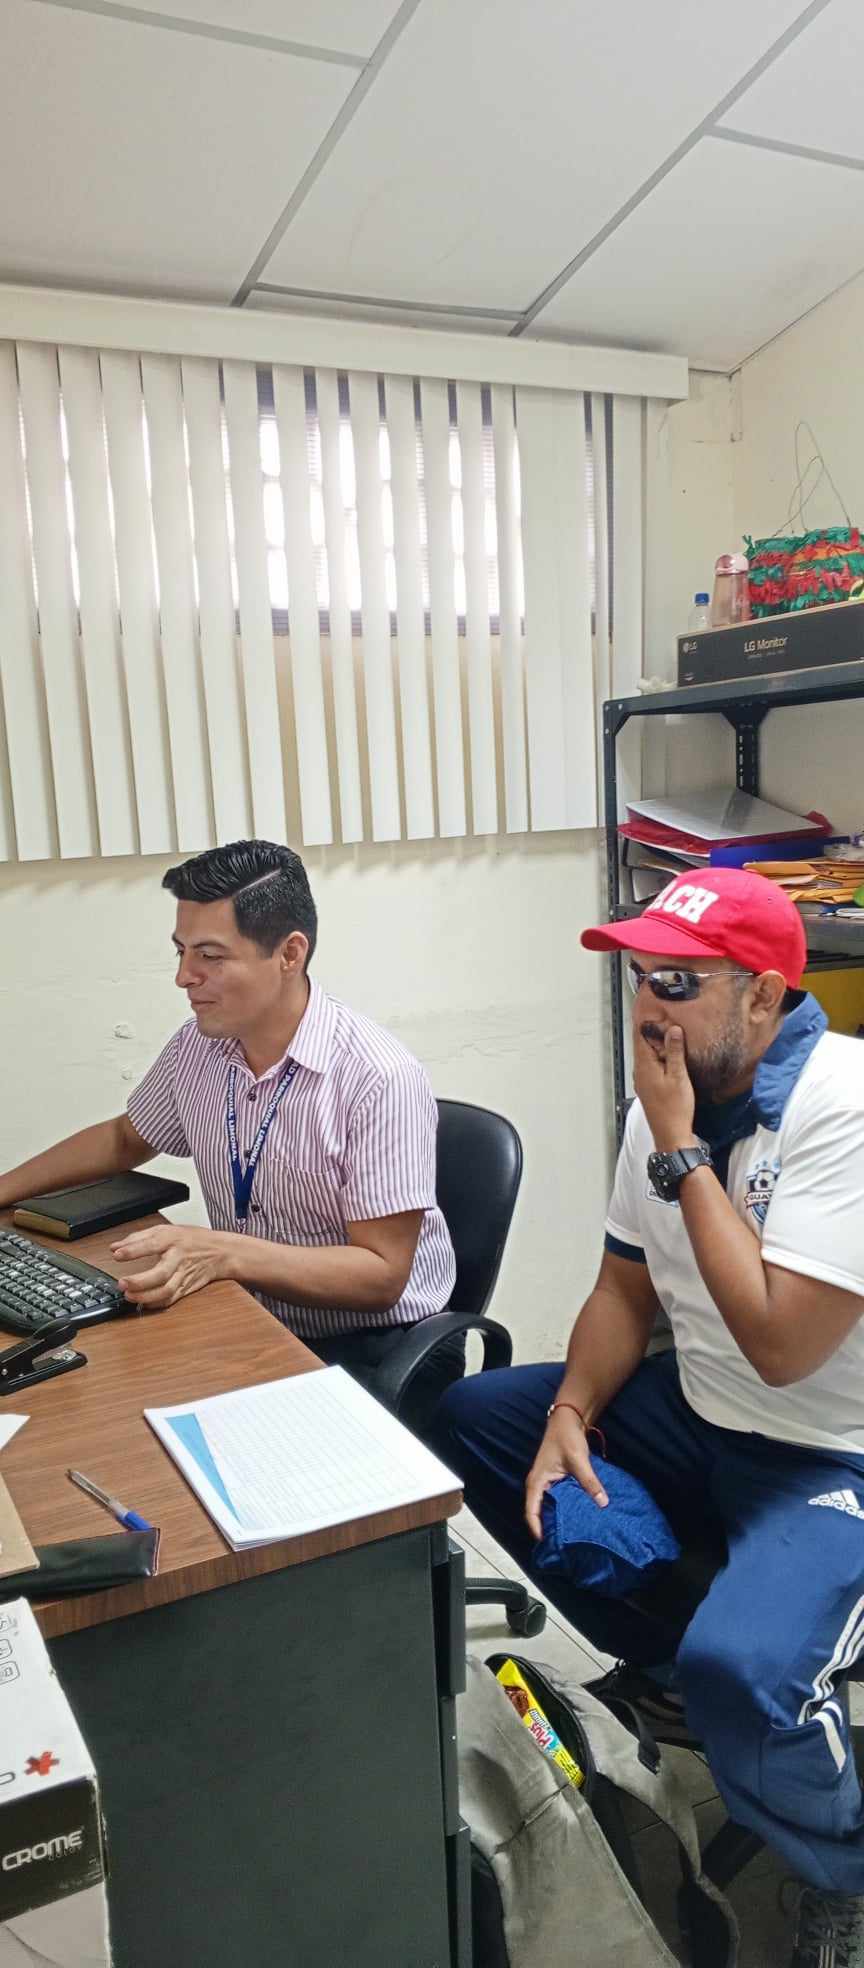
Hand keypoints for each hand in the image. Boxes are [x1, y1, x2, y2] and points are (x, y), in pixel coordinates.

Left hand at [110, 1224, 235, 1308]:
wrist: (220, 1252)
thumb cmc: (191, 1240)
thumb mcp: (166, 1230)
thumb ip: (138, 1238)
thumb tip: (115, 1247)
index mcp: (173, 1240)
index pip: (152, 1244)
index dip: (133, 1250)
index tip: (117, 1254)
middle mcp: (179, 1258)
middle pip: (161, 1273)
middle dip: (139, 1281)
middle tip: (122, 1283)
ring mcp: (184, 1275)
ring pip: (166, 1291)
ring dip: (146, 1296)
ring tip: (129, 1296)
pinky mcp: (186, 1288)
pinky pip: (170, 1300)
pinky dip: (155, 1304)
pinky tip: (142, 1303)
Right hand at [524, 1409, 607, 1539]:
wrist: (567, 1419)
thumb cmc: (567, 1437)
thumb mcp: (579, 1460)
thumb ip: (589, 1482)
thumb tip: (603, 1503)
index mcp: (536, 1482)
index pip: (531, 1511)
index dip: (537, 1529)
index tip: (547, 1544)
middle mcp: (538, 1485)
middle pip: (538, 1512)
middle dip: (547, 1528)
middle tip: (561, 1545)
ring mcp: (546, 1483)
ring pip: (548, 1507)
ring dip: (556, 1519)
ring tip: (569, 1535)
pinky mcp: (555, 1481)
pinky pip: (556, 1500)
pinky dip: (563, 1509)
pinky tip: (576, 1517)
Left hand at [633, 1021, 695, 1151]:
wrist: (671, 1134)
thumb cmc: (675, 1108)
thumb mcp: (678, 1076)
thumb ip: (675, 1052)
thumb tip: (673, 1029)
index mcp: (644, 1066)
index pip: (640, 1035)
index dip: (643, 1018)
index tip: (646, 1003)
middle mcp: (640, 1071)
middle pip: (642, 1043)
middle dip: (650, 1027)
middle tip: (659, 1010)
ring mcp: (644, 1080)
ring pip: (647, 1053)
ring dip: (655, 1040)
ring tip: (666, 1026)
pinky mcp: (650, 1086)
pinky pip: (651, 1063)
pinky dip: (658, 1053)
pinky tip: (668, 1051)